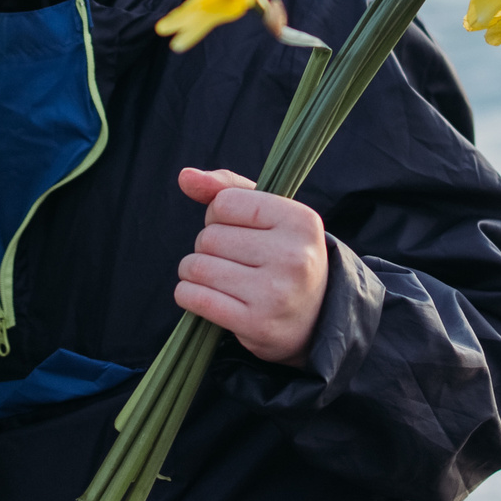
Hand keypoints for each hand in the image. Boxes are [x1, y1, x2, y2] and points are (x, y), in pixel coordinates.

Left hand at [174, 168, 327, 367]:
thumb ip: (227, 188)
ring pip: (198, 267)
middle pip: (209, 237)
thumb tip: (185, 177)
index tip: (236, 229)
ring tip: (216, 277)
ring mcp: (276, 293)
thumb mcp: (270, 214)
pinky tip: (202, 295)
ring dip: (193, 270)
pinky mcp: (257, 324)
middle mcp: (293, 256)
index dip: (218, 214)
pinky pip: (195, 298)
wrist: (315, 316)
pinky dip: (187, 294)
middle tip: (231, 259)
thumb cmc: (283, 254)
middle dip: (208, 246)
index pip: (224, 203)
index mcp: (301, 221)